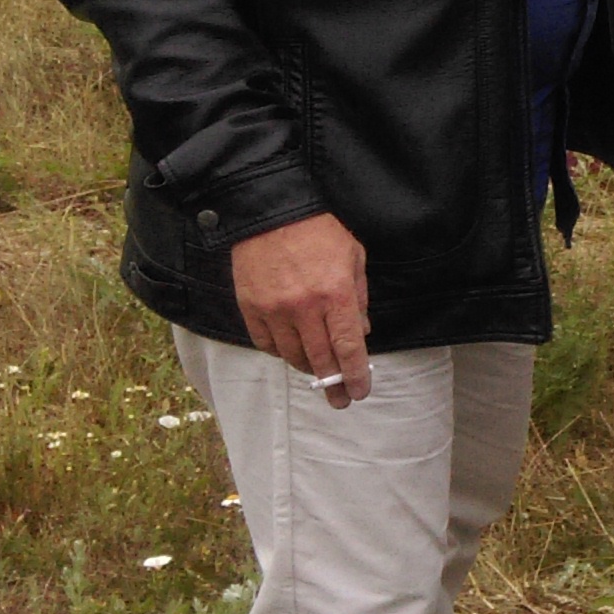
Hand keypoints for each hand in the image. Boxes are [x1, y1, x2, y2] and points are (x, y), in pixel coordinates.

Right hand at [231, 213, 373, 407]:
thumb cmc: (319, 233)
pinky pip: (266, 343)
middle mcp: (305, 307)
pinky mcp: (251, 307)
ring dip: (308, 368)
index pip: (349, 346)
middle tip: (340, 401)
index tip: (359, 392)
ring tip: (318, 374)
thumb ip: (358, 297)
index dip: (355, 374)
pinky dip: (279, 352)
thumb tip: (362, 332)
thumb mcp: (354, 258)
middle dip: (333, 385)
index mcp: (336, 293)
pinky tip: (290, 352)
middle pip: (321, 358)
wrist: (272, 212)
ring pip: (292, 355)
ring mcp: (275, 309)